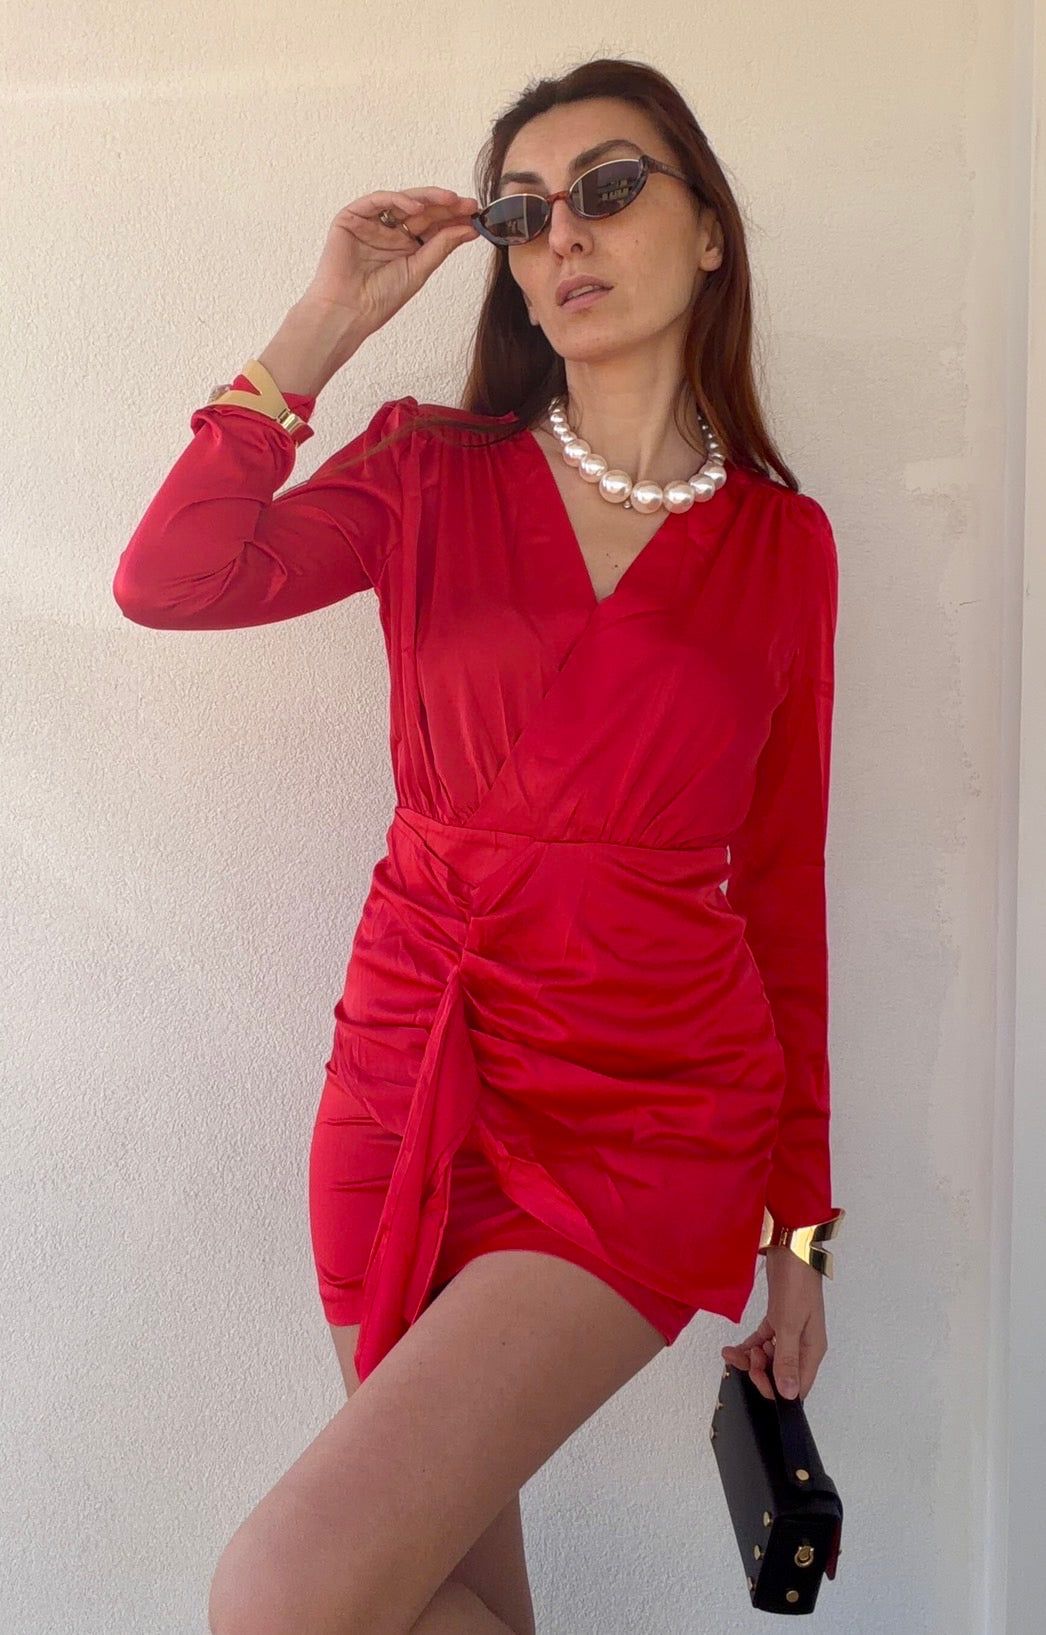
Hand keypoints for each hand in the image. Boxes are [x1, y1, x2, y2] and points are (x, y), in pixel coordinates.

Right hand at [301, 186, 481, 341]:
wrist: (349, 312)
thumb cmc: (379, 299)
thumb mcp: (419, 270)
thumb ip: (442, 246)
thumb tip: (470, 229)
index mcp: (406, 245)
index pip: (433, 225)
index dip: (453, 218)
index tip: (476, 216)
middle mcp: (389, 231)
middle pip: (421, 211)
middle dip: (445, 206)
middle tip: (468, 205)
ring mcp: (371, 222)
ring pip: (402, 201)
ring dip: (427, 198)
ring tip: (450, 201)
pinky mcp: (352, 217)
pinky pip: (377, 201)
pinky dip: (398, 200)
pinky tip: (418, 207)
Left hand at [720, 1247, 827, 1400]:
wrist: (790, 1249)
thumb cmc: (796, 1284)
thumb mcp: (789, 1325)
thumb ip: (787, 1360)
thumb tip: (790, 1393)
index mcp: (811, 1350)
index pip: (796, 1387)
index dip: (774, 1388)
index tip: (755, 1374)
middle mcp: (803, 1345)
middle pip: (780, 1373)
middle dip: (760, 1371)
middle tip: (747, 1356)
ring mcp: (791, 1332)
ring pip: (769, 1357)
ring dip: (751, 1358)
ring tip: (735, 1351)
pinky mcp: (779, 1320)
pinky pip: (763, 1341)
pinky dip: (749, 1346)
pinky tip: (734, 1347)